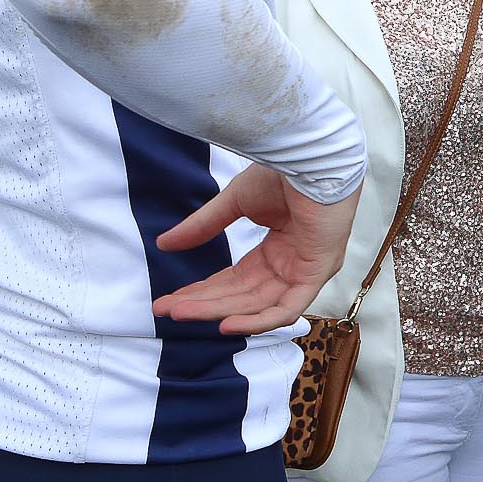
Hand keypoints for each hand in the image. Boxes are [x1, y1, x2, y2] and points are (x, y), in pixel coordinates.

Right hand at [152, 163, 360, 334]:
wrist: (310, 157)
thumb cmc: (285, 173)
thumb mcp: (235, 202)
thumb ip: (203, 226)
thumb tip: (165, 243)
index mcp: (276, 250)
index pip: (235, 281)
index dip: (202, 292)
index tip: (169, 300)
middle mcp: (291, 265)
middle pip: (242, 297)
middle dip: (203, 304)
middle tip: (166, 310)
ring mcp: (305, 271)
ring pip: (259, 306)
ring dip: (219, 311)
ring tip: (182, 313)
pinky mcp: (317, 273)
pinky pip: (288, 308)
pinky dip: (258, 320)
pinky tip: (226, 324)